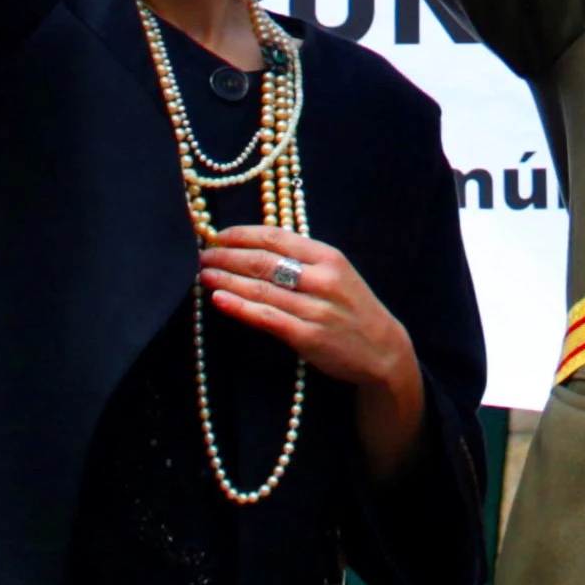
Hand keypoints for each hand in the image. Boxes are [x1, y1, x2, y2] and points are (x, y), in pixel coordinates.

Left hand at [202, 225, 428, 472]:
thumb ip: (302, 260)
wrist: (382, 350)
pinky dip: (239, 307)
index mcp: (328, 256)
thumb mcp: (336, 273)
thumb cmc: (353, 308)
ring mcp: (315, 308)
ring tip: (203, 274)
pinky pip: (266, 317)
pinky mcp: (307, 336)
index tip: (218, 235)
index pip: (276, 236)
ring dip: (226, 280)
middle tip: (202, 255)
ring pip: (260, 288)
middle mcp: (322, 279)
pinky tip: (220, 300)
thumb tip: (254, 247)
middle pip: (263, 260)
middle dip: (227, 256)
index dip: (242, 234)